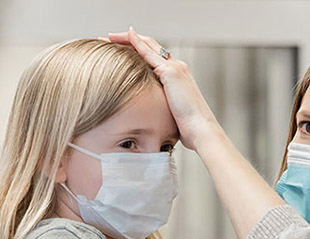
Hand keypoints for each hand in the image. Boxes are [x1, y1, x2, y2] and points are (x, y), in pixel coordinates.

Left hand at [107, 27, 226, 151]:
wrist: (201, 130)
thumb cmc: (187, 127)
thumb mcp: (171, 112)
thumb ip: (160, 107)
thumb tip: (150, 117)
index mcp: (177, 76)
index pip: (154, 56)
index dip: (137, 50)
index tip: (120, 50)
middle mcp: (177, 66)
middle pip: (149, 45)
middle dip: (129, 40)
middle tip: (109, 38)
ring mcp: (175, 67)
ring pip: (147, 44)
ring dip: (127, 38)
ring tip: (108, 37)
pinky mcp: (171, 72)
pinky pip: (148, 53)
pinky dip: (135, 42)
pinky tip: (122, 38)